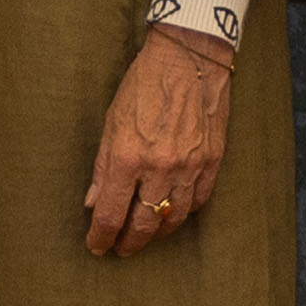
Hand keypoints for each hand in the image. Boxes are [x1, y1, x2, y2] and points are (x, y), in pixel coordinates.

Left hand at [87, 26, 232, 254]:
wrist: (188, 56)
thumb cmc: (144, 84)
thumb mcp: (112, 121)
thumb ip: (103, 167)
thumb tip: (93, 201)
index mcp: (128, 156)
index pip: (111, 213)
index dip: (100, 236)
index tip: (96, 246)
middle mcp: (160, 167)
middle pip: (143, 225)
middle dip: (128, 243)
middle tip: (120, 249)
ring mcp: (190, 165)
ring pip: (173, 219)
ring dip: (156, 233)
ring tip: (145, 235)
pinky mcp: (212, 160)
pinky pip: (198, 200)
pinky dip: (183, 212)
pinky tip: (172, 212)